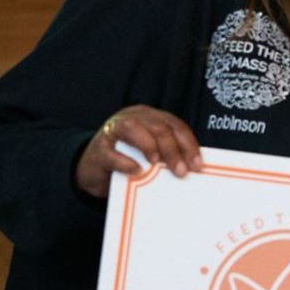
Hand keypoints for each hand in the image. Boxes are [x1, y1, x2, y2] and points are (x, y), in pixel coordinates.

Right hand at [75, 105, 201, 197]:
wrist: (93, 170)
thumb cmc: (127, 160)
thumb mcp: (149, 155)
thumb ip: (166, 156)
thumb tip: (191, 170)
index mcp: (149, 117)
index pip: (174, 125)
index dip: (188, 144)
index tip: (197, 165)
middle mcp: (132, 118)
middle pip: (157, 126)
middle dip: (173, 149)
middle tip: (181, 171)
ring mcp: (113, 131)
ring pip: (133, 129)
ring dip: (149, 146)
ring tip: (157, 164)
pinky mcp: (98, 149)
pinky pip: (111, 152)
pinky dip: (125, 161)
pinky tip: (136, 170)